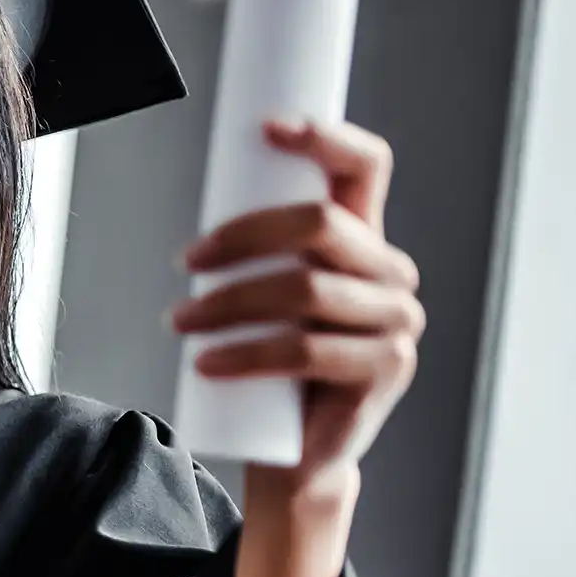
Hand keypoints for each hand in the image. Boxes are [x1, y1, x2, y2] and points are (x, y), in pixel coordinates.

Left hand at [171, 117, 422, 487]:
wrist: (297, 449)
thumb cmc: (270, 361)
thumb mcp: (262, 293)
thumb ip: (250, 250)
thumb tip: (196, 205)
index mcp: (365, 238)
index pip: (366, 167)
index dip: (324, 138)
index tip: (266, 127)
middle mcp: (392, 273)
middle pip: (321, 224)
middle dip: (243, 235)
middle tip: (187, 261)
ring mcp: (396, 322)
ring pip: (306, 290)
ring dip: (229, 302)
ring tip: (179, 322)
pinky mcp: (385, 370)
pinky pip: (307, 351)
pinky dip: (245, 354)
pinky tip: (205, 363)